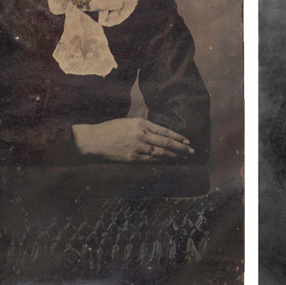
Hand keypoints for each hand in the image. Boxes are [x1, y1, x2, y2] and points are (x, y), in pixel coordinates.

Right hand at [71, 117, 194, 161]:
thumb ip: (142, 127)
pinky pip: (150, 160)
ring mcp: (138, 147)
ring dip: (173, 156)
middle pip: (166, 142)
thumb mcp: (127, 122)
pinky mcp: (133, 158)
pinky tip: (168, 162)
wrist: (94, 140)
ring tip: (183, 158)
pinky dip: (161, 161)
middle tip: (192, 151)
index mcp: (141, 123)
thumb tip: (156, 133)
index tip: (187, 140)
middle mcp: (142, 135)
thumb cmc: (109, 129)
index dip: (177, 136)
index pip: (164, 130)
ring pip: (161, 152)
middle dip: (181, 147)